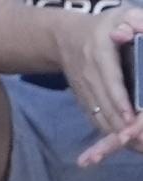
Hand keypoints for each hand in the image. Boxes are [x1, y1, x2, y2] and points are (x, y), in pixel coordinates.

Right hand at [57, 5, 142, 137]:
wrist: (64, 40)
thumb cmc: (101, 26)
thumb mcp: (121, 14)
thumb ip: (134, 21)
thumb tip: (138, 31)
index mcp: (99, 55)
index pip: (110, 81)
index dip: (120, 101)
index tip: (131, 118)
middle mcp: (89, 76)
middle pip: (104, 105)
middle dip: (120, 126)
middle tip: (137, 140)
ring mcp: (84, 91)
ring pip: (98, 115)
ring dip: (114, 134)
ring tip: (133, 146)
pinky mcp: (83, 100)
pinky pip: (94, 118)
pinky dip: (107, 132)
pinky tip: (120, 142)